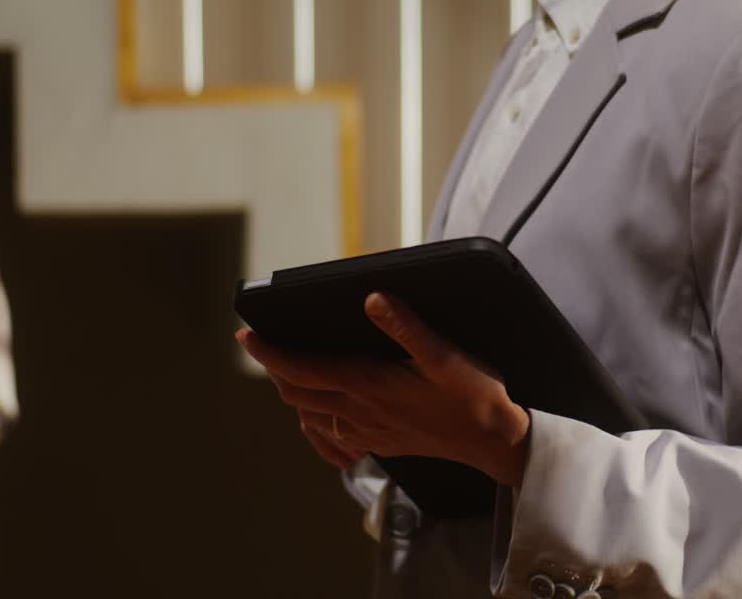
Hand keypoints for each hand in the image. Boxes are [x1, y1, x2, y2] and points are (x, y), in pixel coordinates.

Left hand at [237, 293, 530, 487]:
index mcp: (369, 384)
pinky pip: (333, 439)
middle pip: (298, 394)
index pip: (303, 369)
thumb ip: (407, 327)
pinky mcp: (383, 443)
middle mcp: (362, 411)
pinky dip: (316, 426)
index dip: (270, 353)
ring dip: (293, 394)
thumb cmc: (475, 396)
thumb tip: (372, 299)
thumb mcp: (445, 355)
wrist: (495, 442)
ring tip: (288, 370)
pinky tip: (321, 417)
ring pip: (311, 417)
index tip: (246, 337)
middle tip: (265, 347)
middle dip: (276, 369)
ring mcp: (370, 432)